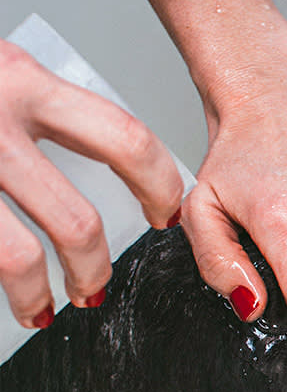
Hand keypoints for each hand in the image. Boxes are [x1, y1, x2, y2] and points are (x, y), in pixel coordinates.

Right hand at [0, 39, 182, 327]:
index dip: (159, 188)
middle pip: (75, 222)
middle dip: (95, 269)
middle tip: (94, 287)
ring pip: (16, 257)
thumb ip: (42, 109)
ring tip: (41, 309)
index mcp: (22, 82)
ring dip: (36, 297)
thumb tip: (112, 162)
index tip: (166, 214)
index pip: (126, 141)